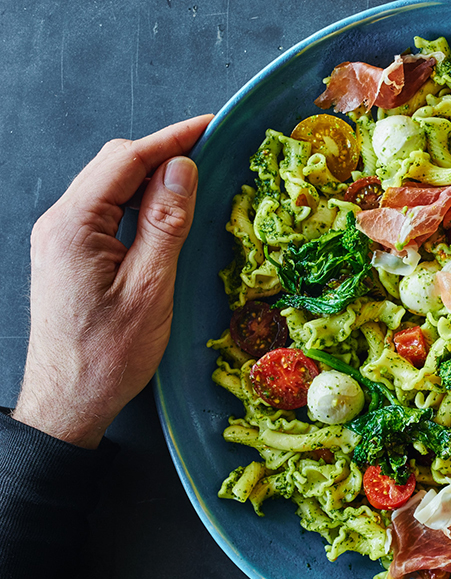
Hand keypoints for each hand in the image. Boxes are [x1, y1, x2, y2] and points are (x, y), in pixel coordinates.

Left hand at [13, 115, 213, 448]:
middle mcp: (60, 224)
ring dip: (152, 180)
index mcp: (73, 225)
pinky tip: (167, 215)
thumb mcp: (149, 288)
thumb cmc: (109, 355)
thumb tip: (182, 170)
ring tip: (197, 182)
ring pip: (111, 189)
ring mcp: (62, 240)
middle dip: (163, 155)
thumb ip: (164, 224)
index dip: (171, 139)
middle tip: (212, 154)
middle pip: (114, 167)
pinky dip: (140, 205)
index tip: (210, 126)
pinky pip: (108, 214)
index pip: (124, 160)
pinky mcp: (71, 257)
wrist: (69, 402)